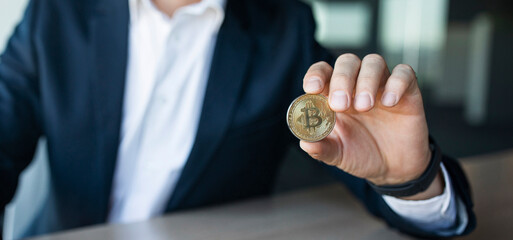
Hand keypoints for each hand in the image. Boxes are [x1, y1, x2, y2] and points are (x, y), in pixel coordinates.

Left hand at [300, 54, 442, 199]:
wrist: (394, 169)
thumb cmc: (361, 154)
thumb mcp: (338, 155)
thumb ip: (321, 148)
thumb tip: (305, 143)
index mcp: (334, 95)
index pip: (322, 71)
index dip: (316, 74)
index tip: (313, 89)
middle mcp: (356, 84)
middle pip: (347, 62)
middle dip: (341, 79)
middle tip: (341, 105)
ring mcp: (382, 85)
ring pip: (373, 62)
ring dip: (366, 80)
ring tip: (364, 107)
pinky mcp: (407, 91)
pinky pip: (404, 73)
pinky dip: (396, 83)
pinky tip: (390, 103)